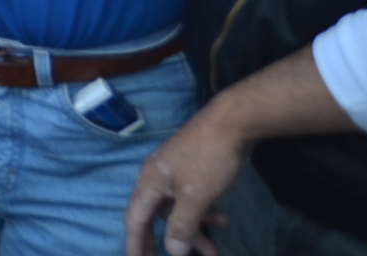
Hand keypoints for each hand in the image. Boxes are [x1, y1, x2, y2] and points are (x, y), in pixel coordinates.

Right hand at [124, 106, 241, 255]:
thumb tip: (172, 250)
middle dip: (163, 241)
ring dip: (192, 230)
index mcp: (150, 182)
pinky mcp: (191, 170)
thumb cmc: (209, 159)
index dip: (135, 243)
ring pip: (176, 209)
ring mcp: (174, 172)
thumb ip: (182, 224)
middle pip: (154, 216)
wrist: (231, 123)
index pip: (135, 219)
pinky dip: (202, 213)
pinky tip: (221, 218)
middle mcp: (157, 177)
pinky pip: (190, 199)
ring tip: (213, 250)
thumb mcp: (196, 196)